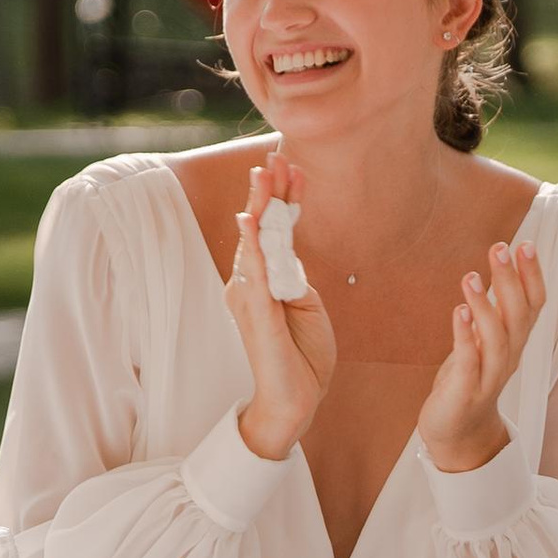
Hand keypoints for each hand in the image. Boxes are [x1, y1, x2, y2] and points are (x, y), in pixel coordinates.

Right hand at [226, 162, 335, 459]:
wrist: (296, 401)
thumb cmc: (302, 356)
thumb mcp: (307, 307)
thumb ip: (296, 279)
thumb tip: (291, 257)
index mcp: (266, 281)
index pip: (274, 232)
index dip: (285, 200)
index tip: (296, 169)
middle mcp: (250, 284)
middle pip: (259, 228)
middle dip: (269, 190)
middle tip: (277, 156)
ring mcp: (250, 297)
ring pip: (254, 241)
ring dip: (260, 205)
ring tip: (265, 173)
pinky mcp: (257, 313)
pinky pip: (255, 273)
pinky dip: (253, 245)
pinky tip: (251, 220)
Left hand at [418, 238, 545, 472]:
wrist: (457, 433)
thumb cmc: (469, 379)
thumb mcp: (485, 340)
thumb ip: (493, 309)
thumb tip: (499, 267)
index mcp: (515, 342)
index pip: (534, 305)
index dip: (532, 276)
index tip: (525, 244)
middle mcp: (509, 357)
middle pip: (519, 316)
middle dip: (511, 281)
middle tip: (501, 248)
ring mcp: (489, 376)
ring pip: (497, 338)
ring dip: (485, 306)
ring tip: (470, 277)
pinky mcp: (466, 392)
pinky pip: (470, 362)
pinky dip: (466, 337)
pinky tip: (458, 312)